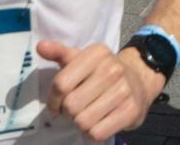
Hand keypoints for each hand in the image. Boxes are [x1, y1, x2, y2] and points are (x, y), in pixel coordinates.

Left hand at [37, 41, 160, 141]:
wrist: (139, 81)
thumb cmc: (101, 72)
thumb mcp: (81, 59)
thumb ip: (59, 53)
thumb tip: (40, 46)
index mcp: (97, 53)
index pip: (61, 84)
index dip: (53, 100)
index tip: (56, 105)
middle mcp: (113, 69)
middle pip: (71, 106)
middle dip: (68, 112)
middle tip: (75, 109)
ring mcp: (124, 90)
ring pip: (83, 122)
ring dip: (81, 123)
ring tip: (87, 115)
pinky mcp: (132, 110)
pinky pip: (98, 133)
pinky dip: (93, 134)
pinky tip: (98, 123)